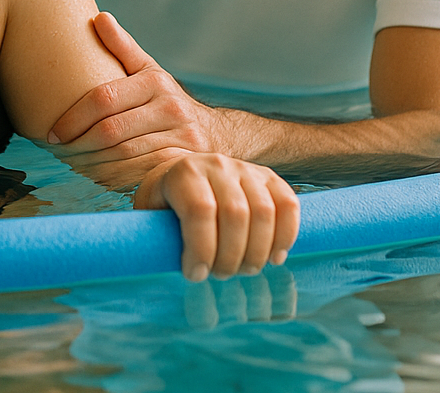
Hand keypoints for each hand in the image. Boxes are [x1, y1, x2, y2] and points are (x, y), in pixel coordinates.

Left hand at [48, 13, 226, 164]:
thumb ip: (122, 46)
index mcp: (154, 81)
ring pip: (123, 155)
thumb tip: (99, 17)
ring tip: (70, 164)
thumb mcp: (149, 71)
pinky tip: (96, 177)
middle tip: (56, 152)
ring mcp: (181, 137)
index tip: (52, 131)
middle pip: (111, 130)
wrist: (218, 133)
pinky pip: (140, 174)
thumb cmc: (168, 100)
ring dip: (91, 163)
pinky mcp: (184, 161)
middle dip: (78, 143)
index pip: (104, 98)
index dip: (73, 117)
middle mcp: (170, 107)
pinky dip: (114, 178)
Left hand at [134, 153, 299, 280]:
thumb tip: (153, 263)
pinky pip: (289, 205)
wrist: (188, 176)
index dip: (201, 249)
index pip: (199, 210)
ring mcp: (246, 168)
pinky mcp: (270, 178)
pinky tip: (273, 258)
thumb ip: (153, 235)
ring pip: (264, 213)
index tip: (195, 275)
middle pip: (235, 215)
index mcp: (183, 172)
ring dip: (257, 252)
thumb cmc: (166, 206)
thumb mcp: (150, 216)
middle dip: (230, 256)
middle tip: (220, 275)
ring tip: (243, 270)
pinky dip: (286, 235)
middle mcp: (216, 164)